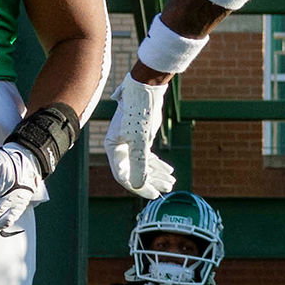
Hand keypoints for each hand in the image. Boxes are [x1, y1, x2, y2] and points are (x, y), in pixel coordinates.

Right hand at [105, 73, 176, 200]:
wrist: (147, 90)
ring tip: (171, 183)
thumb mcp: (140, 140)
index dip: (138, 187)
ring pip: (142, 165)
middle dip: (151, 182)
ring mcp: (130, 144)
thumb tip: (137, 185)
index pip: (123, 175)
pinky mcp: (140, 140)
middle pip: (134, 172)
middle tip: (167, 189)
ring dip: (157, 175)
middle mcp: (119, 148)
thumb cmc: (139, 113)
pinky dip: (158, 165)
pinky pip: (148, 158)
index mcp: (113, 148)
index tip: (154, 194)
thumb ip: (139, 163)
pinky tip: (169, 172)